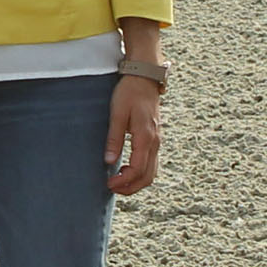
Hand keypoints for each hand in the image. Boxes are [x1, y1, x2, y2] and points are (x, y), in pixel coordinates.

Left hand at [104, 75, 161, 194]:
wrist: (144, 78)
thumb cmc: (129, 93)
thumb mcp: (117, 114)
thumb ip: (114, 138)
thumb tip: (109, 161)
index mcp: (146, 138)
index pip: (138, 170)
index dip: (124, 182)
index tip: (108, 184)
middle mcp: (155, 142)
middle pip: (148, 176)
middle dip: (131, 187)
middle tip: (112, 188)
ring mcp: (157, 141)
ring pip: (152, 172)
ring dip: (136, 182)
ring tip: (117, 183)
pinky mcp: (155, 138)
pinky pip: (152, 163)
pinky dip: (141, 173)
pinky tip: (127, 171)